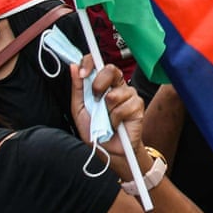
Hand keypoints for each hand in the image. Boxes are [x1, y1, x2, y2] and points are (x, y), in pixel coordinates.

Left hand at [70, 58, 146, 182]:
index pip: (98, 64)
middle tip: (96, 99)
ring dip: (106, 111)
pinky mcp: (138, 105)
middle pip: (110, 69)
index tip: (82, 72)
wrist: (109, 150)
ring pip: (114, 93)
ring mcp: (129, 94)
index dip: (90, 62)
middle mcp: (117, 86)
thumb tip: (74, 67)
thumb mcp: (79, 110)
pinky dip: (115, 119)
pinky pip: (123, 107)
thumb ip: (77, 89)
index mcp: (103, 84)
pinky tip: (116, 124)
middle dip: (99, 84)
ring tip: (107, 119)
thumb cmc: (96, 130)